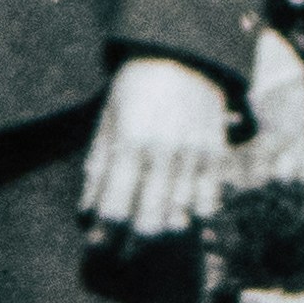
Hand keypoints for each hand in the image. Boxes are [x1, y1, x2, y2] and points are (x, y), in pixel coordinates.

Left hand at [81, 51, 233, 243]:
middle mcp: (163, 154)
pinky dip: (192, 215)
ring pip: (179, 220)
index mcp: (130, 143)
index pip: (115, 210)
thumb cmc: (135, 90)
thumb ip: (98, 168)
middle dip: (132, 246)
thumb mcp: (107, 121)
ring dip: (160, 230)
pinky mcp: (217, 157)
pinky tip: (178, 211)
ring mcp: (194, 157)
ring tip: (148, 226)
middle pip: (149, 225)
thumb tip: (87, 215)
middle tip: (122, 247)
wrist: (182, 55)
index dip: (103, 238)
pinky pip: (208, 205)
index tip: (97, 247)